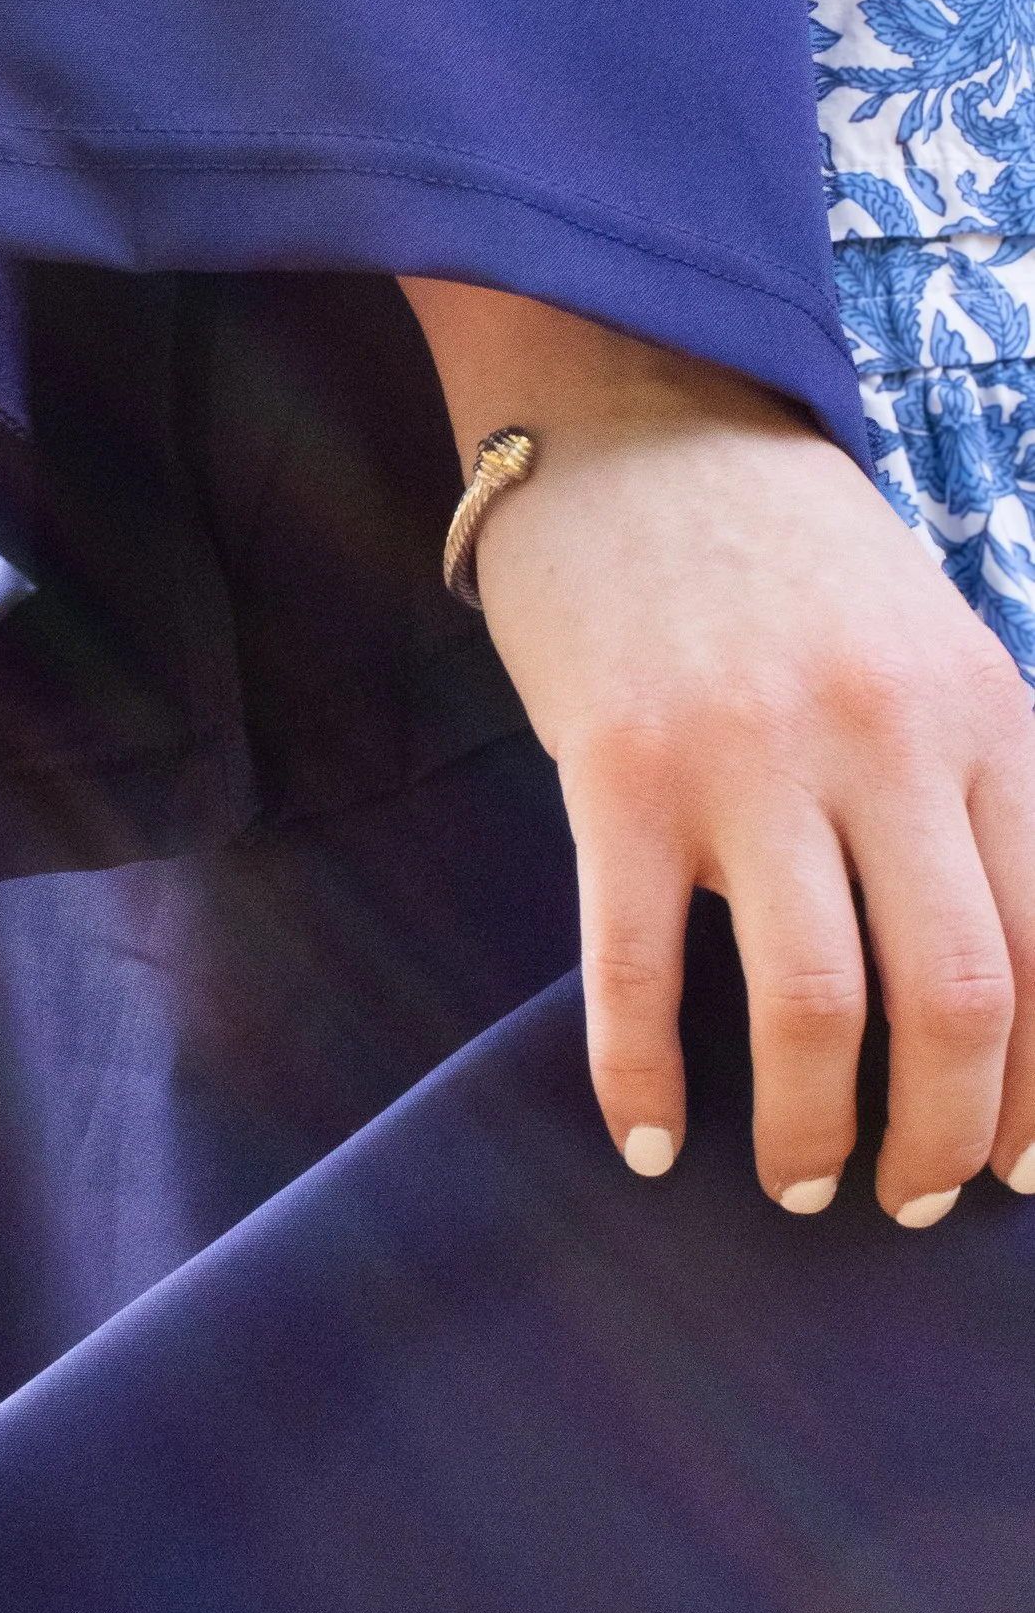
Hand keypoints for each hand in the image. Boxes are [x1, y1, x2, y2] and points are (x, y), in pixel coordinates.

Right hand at [401, 280, 1034, 1219]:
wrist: (633, 412)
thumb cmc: (790, 557)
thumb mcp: (936, 652)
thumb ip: (978, 791)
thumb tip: (1011, 987)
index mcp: (987, 715)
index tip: (1026, 1170)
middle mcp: (886, 741)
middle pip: (959, 998)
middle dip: (946, 1140)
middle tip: (912, 1199)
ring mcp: (748, 756)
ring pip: (816, 1003)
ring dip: (811, 1132)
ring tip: (796, 1183)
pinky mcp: (618, 772)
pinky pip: (638, 968)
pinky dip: (642, 1079)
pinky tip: (649, 1138)